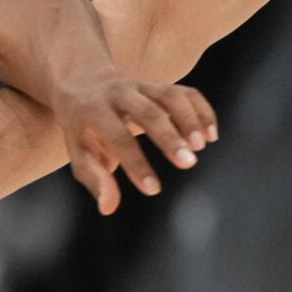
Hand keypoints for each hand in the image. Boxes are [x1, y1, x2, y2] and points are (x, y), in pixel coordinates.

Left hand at [56, 77, 217, 214]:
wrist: (83, 84)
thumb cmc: (83, 129)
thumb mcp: (79, 153)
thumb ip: (95, 179)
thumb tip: (108, 207)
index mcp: (94, 111)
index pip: (118, 137)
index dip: (136, 164)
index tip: (153, 189)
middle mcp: (119, 93)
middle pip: (148, 112)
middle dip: (169, 137)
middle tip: (188, 163)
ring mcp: (142, 86)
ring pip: (170, 95)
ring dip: (189, 119)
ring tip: (202, 146)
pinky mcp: (160, 85)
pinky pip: (186, 93)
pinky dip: (201, 111)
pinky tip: (211, 134)